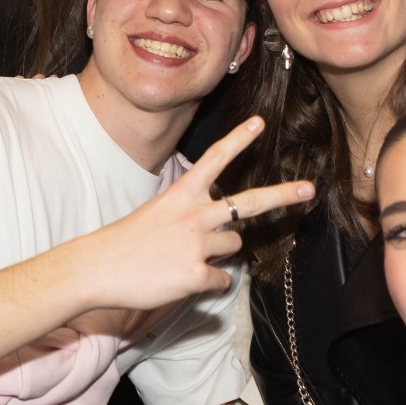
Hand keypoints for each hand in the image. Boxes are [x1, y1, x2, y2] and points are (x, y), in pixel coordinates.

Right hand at [74, 117, 313, 311]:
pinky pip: (220, 280)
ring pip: (233, 244)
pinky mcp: (196, 274)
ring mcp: (197, 244)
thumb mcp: (156, 214)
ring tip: (185, 257)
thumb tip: (221, 234)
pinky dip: (206, 282)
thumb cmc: (124, 243)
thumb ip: (189, 216)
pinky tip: (181, 279)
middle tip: (308, 189)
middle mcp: (194, 215)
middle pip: (248, 203)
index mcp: (181, 195)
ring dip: (218, 251)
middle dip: (282, 195)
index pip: (214, 159)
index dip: (238, 139)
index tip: (259, 122)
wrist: (97, 268)